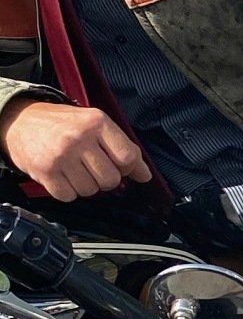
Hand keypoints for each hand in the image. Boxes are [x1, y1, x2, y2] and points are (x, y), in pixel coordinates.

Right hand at [0, 102, 150, 200]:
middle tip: (94, 168)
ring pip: (91, 191)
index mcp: (97, 122)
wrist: (21, 121)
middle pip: (111, 179)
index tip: (122, 168)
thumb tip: (145, 175)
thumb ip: (122, 146)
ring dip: (86, 185)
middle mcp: (79, 138)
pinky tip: (63, 176)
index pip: (128, 157)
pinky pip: (69, 197)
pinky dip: (68, 191)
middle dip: (106, 179)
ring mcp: (61, 156)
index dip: (129, 168)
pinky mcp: (45, 172)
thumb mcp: (94, 123)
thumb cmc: (62, 124)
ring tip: (76, 170)